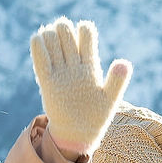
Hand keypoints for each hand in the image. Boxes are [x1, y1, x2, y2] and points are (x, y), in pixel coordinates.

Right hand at [28, 18, 130, 154]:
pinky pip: (40, 62)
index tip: (84, 31)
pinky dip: (38, 48)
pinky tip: (38, 38)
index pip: (87, 36)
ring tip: (49, 35)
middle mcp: (74, 65)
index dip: (84, 29)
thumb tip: (123, 62)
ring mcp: (59, 73)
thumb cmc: (96, 116)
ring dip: (50, 34)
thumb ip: (117, 81)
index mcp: (90, 65)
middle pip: (67, 36)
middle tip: (61, 29)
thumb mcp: (110, 99)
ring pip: (53, 44)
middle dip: (64, 28)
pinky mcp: (46, 82)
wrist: (78, 134)